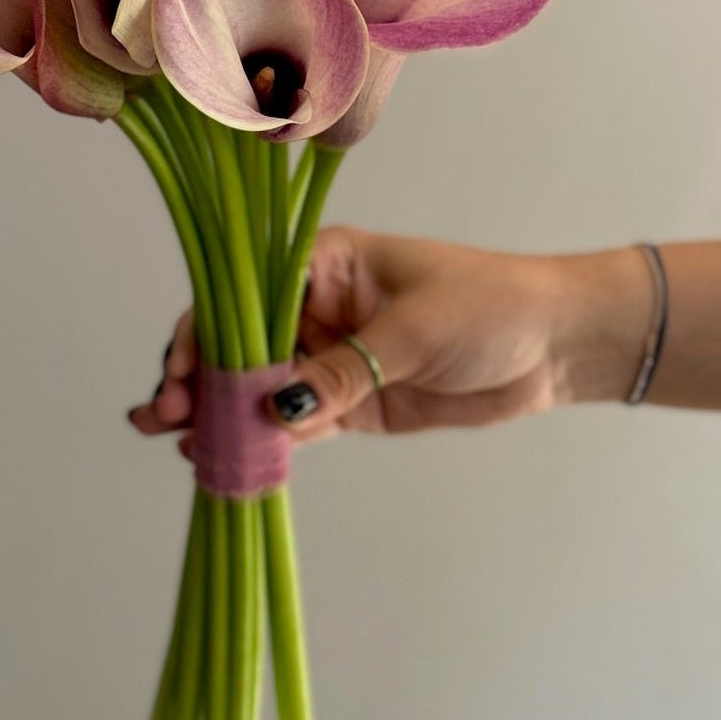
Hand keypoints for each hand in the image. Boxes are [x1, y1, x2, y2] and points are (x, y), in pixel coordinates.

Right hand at [128, 225, 651, 449]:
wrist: (556, 344)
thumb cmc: (490, 306)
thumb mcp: (413, 332)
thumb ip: (343, 373)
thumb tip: (276, 410)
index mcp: (322, 263)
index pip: (245, 294)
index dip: (206, 332)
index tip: (185, 374)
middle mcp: (315, 307)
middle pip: (240, 342)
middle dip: (199, 377)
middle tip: (164, 416)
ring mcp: (331, 358)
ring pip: (259, 387)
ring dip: (218, 413)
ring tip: (174, 440)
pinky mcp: (352, 404)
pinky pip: (296, 424)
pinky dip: (262, 440)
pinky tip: (222, 456)